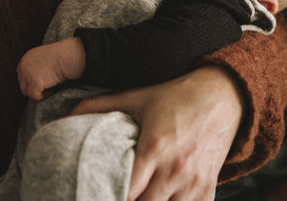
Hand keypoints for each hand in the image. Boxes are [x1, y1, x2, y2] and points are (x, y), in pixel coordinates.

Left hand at [17, 37, 86, 99]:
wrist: (67, 56)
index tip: (43, 84)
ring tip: (51, 86)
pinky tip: (53, 87)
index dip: (33, 82)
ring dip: (40, 92)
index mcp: (25, 59)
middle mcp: (23, 67)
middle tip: (47, 87)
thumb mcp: (43, 57)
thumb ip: (37, 66)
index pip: (23, 77)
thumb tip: (38, 79)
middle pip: (24, 85)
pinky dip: (46, 95)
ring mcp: (27, 75)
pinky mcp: (34, 83)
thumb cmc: (61, 56)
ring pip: (29, 93)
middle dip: (35, 88)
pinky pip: (37, 96)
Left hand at [69, 65, 239, 200]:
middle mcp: (175, 169)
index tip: (98, 193)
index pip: (127, 190)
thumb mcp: (136, 97)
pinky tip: (161, 200)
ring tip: (138, 197)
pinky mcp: (208, 189)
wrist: (223, 97)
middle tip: (115, 195)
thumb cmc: (175, 97)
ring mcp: (194, 182)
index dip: (110, 196)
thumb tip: (62, 117)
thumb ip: (97, 107)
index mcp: (153, 147)